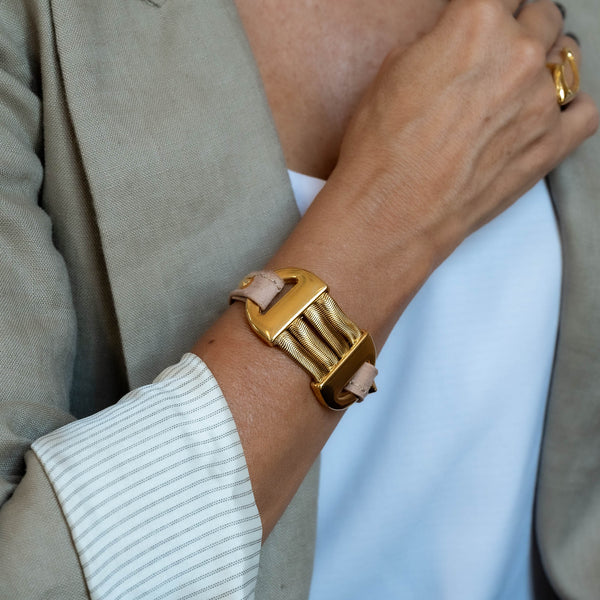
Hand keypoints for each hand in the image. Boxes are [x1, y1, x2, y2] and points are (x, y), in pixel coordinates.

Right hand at [333, 0, 597, 263]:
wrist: (391, 210)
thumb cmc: (380, 147)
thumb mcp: (393, 70)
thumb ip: (439, 43)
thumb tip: (455, 42)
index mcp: (476, 23)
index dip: (488, 9)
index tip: (485, 20)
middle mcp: (518, 54)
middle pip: (541, 18)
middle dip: (520, 31)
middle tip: (498, 54)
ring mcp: (540, 101)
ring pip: (565, 59)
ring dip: (543, 65)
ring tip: (518, 85)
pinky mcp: (551, 145)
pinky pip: (583, 111)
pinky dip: (567, 109)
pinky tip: (545, 114)